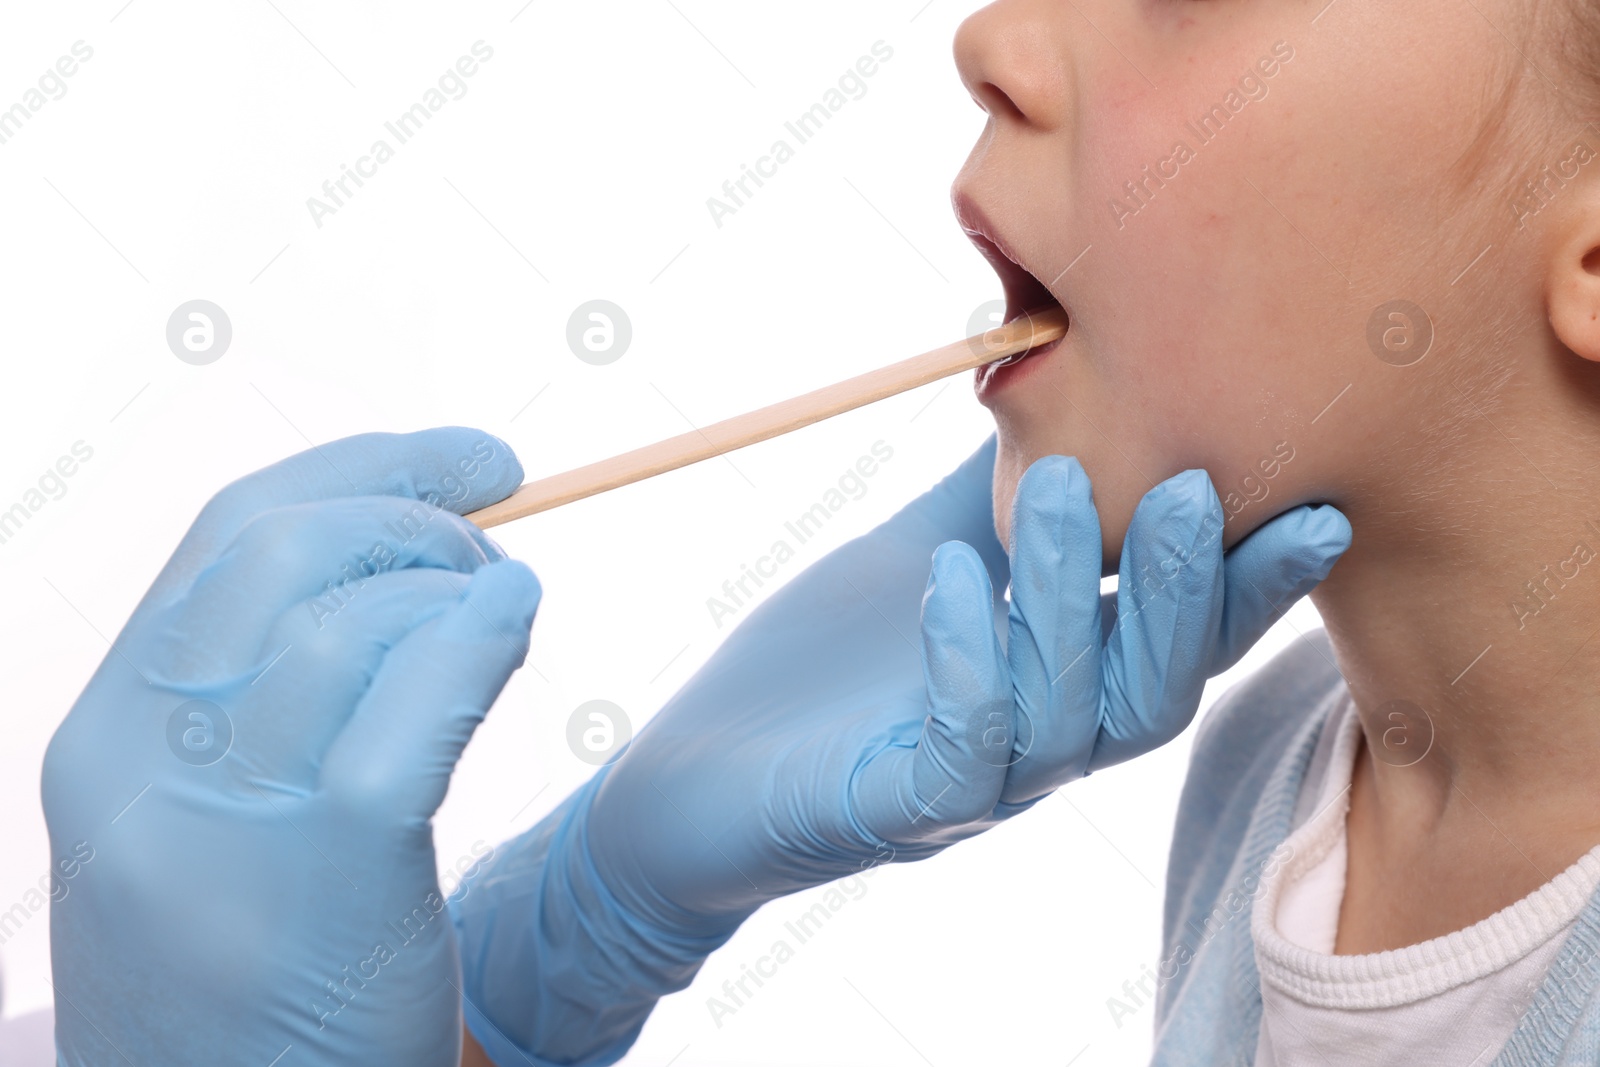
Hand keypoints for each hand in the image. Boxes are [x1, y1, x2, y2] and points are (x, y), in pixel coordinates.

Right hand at [43, 427, 540, 1065]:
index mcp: (106, 735)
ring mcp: (219, 819)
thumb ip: (251, 711)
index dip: (363, 468)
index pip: (227, 532)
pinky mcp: (321, 873)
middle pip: (282, 547)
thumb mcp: (200, 836)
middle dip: (410, 511)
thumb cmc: (245, 991)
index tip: (466, 463)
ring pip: (345, 615)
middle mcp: (139, 760)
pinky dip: (476, 638)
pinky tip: (517, 622)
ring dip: (453, 582)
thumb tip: (387, 586)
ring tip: (506, 608)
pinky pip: (408, 705)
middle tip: (492, 538)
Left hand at [452, 435, 1350, 1064]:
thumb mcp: (926, 549)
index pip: (1180, 640)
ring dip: (1071, 600)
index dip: (1251, 582)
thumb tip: (1063, 376)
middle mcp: (1043, 745)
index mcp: (1065, 684)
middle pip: (1155, 688)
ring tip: (1052, 490)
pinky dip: (970, 659)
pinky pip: (962, 750)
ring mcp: (977, 789)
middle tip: (1195, 485)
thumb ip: (999, 489)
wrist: (703, 770)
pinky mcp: (898, 813)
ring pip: (1071, 715)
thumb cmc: (827, 662)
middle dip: (1182, 588)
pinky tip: (955, 578)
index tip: (1316, 501)